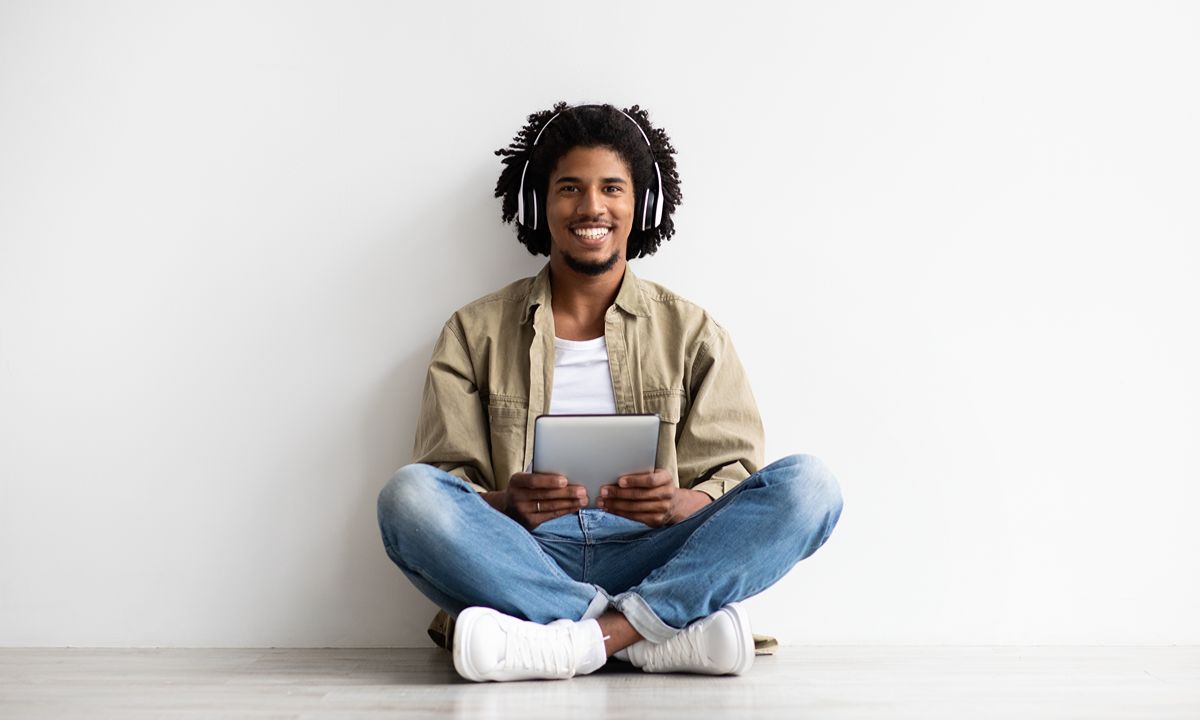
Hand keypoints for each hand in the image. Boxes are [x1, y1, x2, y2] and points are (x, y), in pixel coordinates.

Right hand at [484, 472, 587, 529]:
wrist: (506, 508)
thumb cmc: (523, 488)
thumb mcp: (524, 478)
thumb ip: (538, 473)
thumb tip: (564, 467)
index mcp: (516, 481)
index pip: (533, 481)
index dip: (549, 481)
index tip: (565, 480)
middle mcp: (517, 497)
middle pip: (545, 495)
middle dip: (566, 493)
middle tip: (582, 490)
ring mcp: (523, 511)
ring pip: (550, 507)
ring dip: (569, 503)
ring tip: (583, 499)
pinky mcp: (530, 522)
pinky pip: (551, 515)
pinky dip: (565, 510)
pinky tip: (575, 506)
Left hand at [596, 469, 711, 527]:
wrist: (675, 504)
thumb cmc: (657, 485)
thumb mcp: (655, 475)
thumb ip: (641, 474)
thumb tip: (614, 473)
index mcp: (666, 479)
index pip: (650, 480)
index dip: (634, 481)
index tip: (619, 481)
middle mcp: (666, 494)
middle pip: (639, 495)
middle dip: (618, 493)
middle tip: (603, 491)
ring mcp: (662, 509)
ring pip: (634, 507)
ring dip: (615, 504)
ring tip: (602, 501)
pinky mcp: (656, 520)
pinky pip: (634, 517)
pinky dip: (619, 512)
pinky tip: (609, 508)